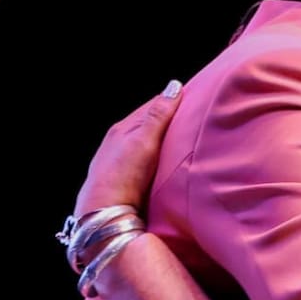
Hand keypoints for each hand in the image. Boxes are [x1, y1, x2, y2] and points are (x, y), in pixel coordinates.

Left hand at [74, 81, 183, 216]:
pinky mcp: (124, 179)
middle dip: (169, 119)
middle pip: (149, 124)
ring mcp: (119, 161)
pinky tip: (167, 162)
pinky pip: (146, 159)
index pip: (152, 105)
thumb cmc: (123, 175)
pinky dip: (158, 155)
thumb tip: (173, 86)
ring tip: (185, 139)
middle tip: (196, 117)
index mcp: (122, 128)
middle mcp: (118, 142)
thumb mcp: (144, 141)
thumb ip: (159, 115)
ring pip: (147, 142)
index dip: (173, 100)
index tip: (195, 97)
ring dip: (164, 139)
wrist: (104, 213)